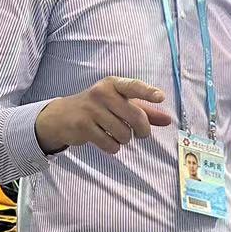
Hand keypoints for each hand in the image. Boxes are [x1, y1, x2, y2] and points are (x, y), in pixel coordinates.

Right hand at [35, 78, 172, 154]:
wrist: (62, 116)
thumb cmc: (98, 108)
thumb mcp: (120, 104)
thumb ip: (145, 111)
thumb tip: (168, 119)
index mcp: (113, 84)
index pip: (133, 86)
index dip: (148, 92)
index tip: (160, 97)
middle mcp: (102, 93)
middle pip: (135, 117)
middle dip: (143, 130)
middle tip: (141, 134)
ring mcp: (91, 109)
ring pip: (124, 133)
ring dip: (124, 139)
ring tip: (116, 134)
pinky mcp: (83, 126)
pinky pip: (110, 144)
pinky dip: (112, 147)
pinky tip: (105, 140)